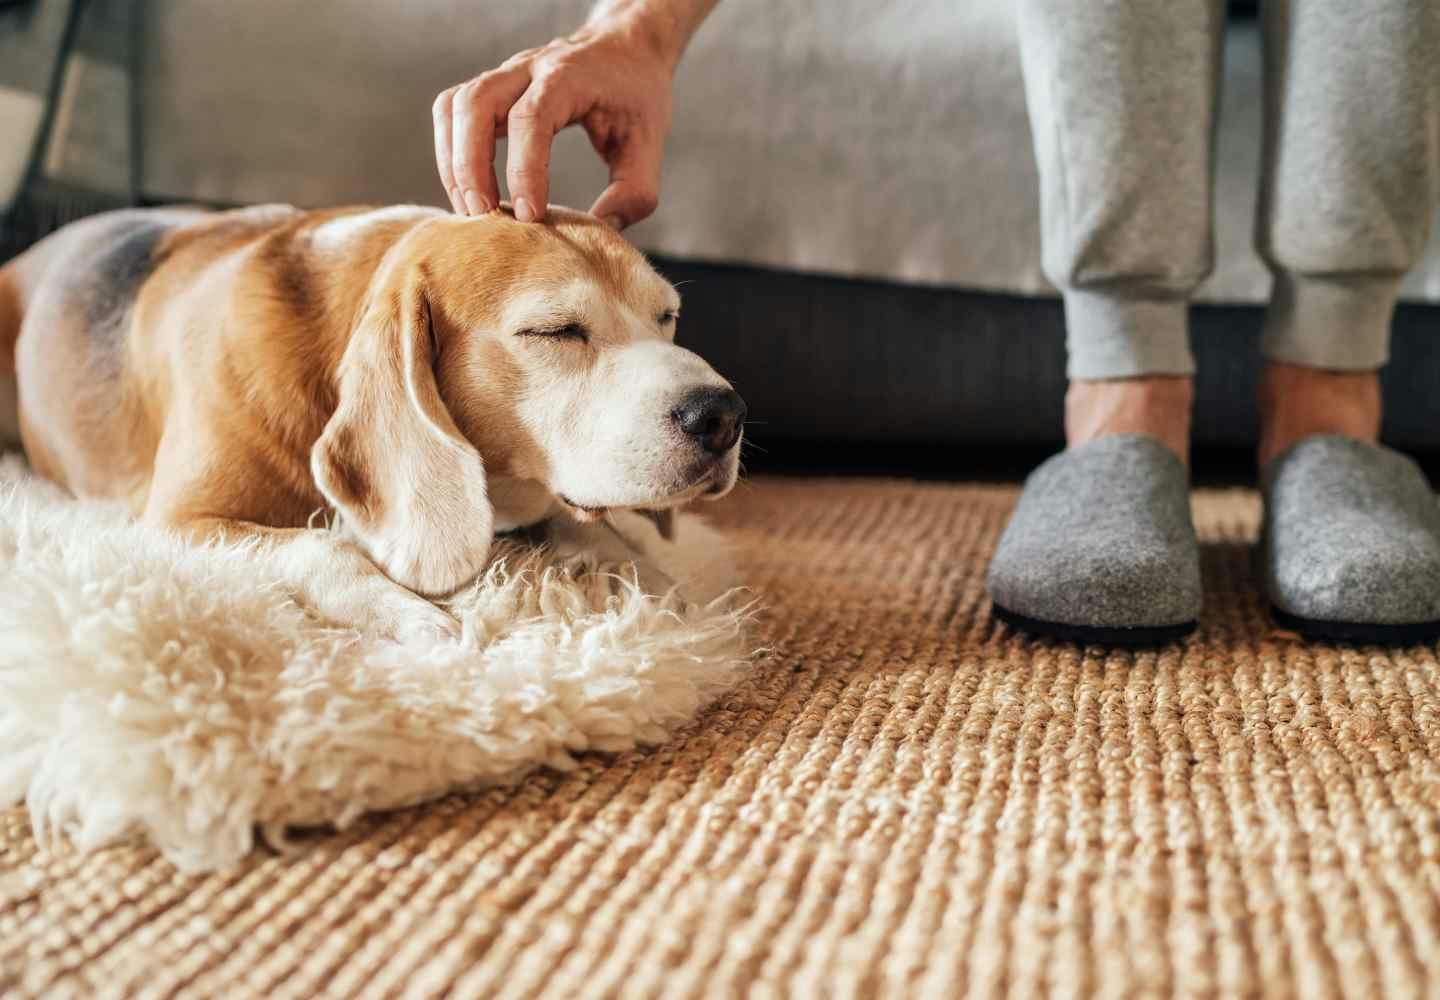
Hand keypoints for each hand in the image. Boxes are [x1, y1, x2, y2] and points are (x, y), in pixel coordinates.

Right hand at [433, 19, 676, 228]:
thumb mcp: (649, 143)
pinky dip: (450, 151)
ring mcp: (504, 75)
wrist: (627, 47)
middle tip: (484, 216)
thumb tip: (597, 231)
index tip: (529, 215)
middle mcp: (529, 68)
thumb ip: (633, 192)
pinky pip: (452, 112)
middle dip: (471, 165)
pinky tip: (469, 188)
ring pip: (455, 106)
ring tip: (472, 209)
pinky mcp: (492, 88)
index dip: (524, 169)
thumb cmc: (637, 96)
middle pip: (477, 104)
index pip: (531, 117)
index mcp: (569, 77)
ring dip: (453, 161)